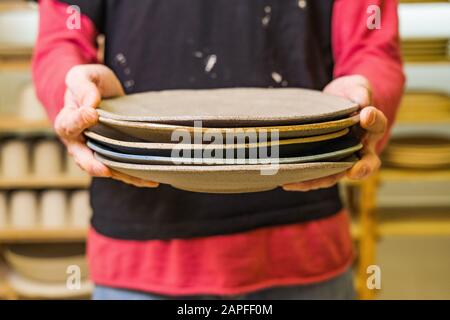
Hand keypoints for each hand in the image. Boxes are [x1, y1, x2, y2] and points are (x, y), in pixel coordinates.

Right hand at [55, 64, 158, 187]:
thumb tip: (91, 102)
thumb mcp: (83, 76)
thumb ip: (83, 86)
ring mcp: (95, 152)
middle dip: (94, 166)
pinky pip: (120, 169)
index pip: (70, 124)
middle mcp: (78, 142)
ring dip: (124, 175)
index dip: (80, 121)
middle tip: (105, 170)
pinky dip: (134, 176)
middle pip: (83, 158)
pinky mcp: (112, 155)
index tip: (92, 114)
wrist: (99, 93)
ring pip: (106, 168)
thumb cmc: (89, 84)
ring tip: (143, 179)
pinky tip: (152, 180)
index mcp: (67, 121)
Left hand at [283, 75, 385, 191]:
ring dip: (322, 180)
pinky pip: (317, 176)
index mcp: (372, 128)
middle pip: (367, 163)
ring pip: (336, 175)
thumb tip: (363, 101)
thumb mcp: (355, 87)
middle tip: (354, 171)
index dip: (374, 121)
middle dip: (361, 169)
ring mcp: (342, 159)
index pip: (377, 125)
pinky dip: (303, 181)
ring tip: (304, 182)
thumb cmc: (348, 95)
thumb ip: (360, 91)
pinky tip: (287, 183)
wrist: (334, 104)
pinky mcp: (324, 164)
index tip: (365, 115)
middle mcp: (361, 149)